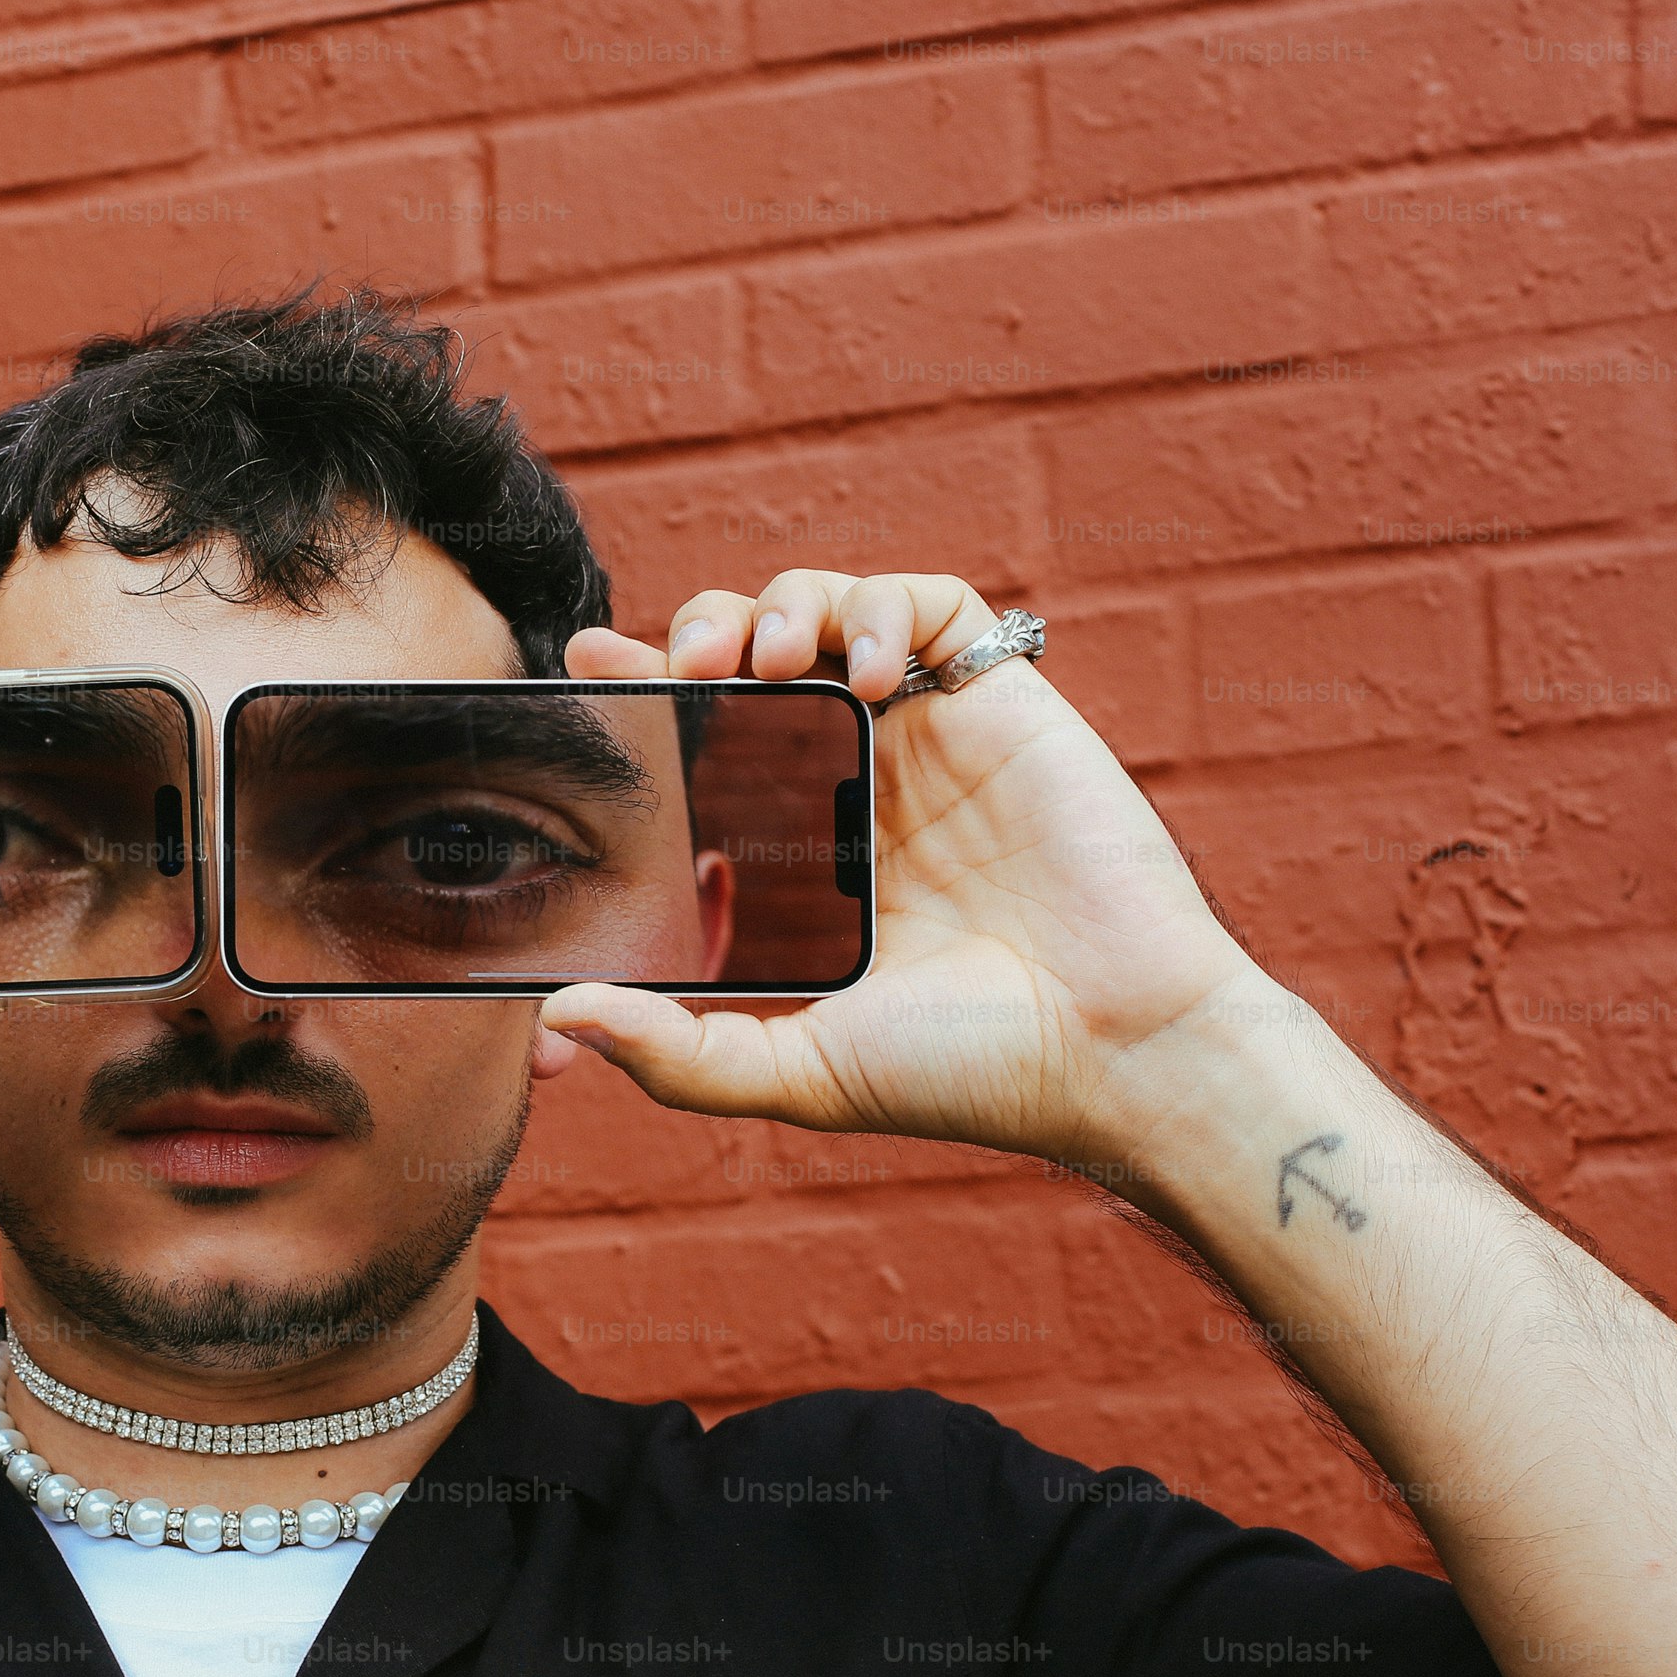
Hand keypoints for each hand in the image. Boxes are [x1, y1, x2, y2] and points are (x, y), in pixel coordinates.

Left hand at [543, 570, 1261, 1170]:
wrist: (1113, 1053)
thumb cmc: (968, 1072)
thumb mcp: (797, 1072)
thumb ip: (678, 1052)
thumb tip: (563, 1016)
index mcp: (795, 852)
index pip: (699, 743)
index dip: (644, 691)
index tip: (589, 666)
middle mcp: (853, 782)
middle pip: (750, 654)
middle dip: (702, 630)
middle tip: (683, 664)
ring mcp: (927, 737)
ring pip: (831, 609)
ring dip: (784, 606)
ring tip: (768, 662)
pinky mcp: (1001, 702)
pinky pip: (936, 605)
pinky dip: (885, 610)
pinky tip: (873, 676)